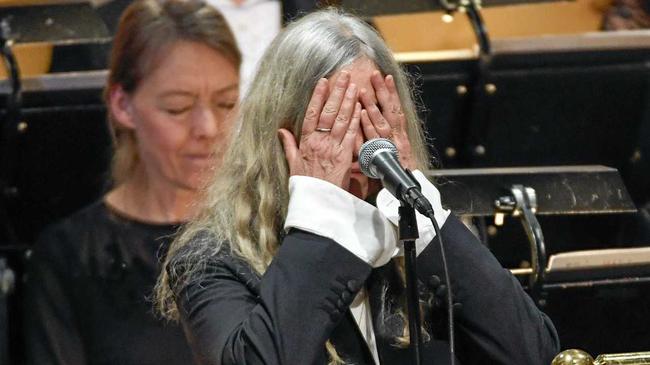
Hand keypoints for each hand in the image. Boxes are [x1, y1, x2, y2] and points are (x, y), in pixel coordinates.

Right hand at [278, 72, 361, 189]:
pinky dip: (356, 120)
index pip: (312, 113)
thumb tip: (281, 130)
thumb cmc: (305, 185)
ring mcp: (333, 148)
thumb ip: (289, 145)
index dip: (318, 96)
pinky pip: (351, 135)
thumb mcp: (292, 164)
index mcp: (306, 142)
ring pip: (341, 119)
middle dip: (337, 92)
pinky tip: (360, 108)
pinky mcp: (345, 156)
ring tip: (354, 85)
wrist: (316, 202)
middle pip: (329, 112)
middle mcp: (319, 142)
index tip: (323, 81)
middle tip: (344, 75)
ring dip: (349, 101)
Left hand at [359, 71, 414, 169]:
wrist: (405, 191)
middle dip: (383, 91)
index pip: (393, 110)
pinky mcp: (386, 154)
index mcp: (398, 136)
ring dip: (374, 103)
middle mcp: (397, 137)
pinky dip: (369, 124)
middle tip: (376, 74)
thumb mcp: (385, 157)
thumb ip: (377, 144)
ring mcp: (392, 145)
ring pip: (382, 120)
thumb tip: (366, 130)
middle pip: (389, 110)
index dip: (390, 93)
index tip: (385, 78)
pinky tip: (363, 112)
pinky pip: (376, 137)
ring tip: (366, 88)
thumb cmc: (394, 176)